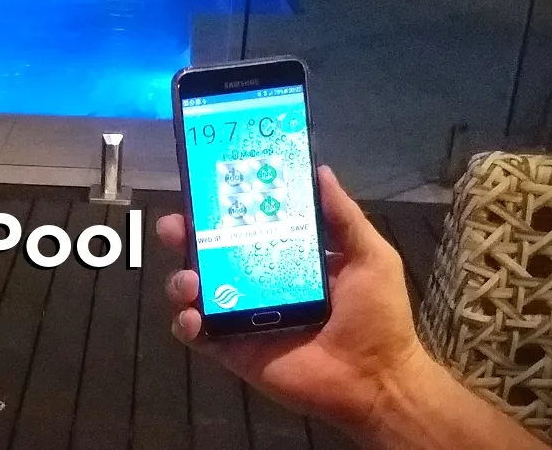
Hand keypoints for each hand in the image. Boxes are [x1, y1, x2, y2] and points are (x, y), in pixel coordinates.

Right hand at [157, 165, 427, 432]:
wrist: (376, 380)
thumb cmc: (377, 316)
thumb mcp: (370, 256)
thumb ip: (343, 216)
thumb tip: (320, 170)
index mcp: (286, 259)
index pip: (245, 226)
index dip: (222, 209)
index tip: (205, 189)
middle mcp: (258, 284)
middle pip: (209, 254)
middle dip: (185, 237)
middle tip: (174, 226)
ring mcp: (242, 318)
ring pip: (195, 291)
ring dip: (181, 280)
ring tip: (190, 281)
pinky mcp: (233, 350)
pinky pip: (197, 334)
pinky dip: (184, 323)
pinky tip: (191, 317)